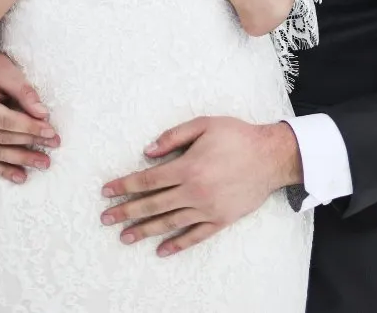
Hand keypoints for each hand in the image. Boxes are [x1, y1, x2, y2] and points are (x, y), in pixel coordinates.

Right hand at [0, 47, 59, 183]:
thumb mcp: (6, 70)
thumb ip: (24, 91)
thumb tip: (44, 114)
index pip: (6, 121)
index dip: (30, 128)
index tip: (51, 132)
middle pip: (2, 139)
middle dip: (30, 144)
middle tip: (53, 147)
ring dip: (20, 160)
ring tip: (43, 163)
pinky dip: (2, 169)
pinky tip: (20, 176)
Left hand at [100, 117, 301, 254]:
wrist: (271, 156)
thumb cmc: (237, 136)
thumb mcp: (205, 124)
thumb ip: (174, 136)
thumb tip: (147, 151)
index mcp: (188, 166)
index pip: (148, 180)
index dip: (125, 185)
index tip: (107, 191)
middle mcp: (194, 191)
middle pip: (153, 204)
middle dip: (126, 211)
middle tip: (105, 218)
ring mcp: (207, 209)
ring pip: (169, 223)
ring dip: (145, 230)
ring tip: (124, 237)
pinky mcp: (220, 220)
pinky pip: (194, 236)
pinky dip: (177, 244)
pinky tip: (161, 250)